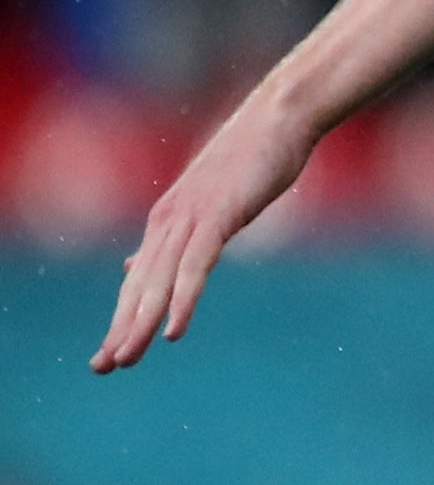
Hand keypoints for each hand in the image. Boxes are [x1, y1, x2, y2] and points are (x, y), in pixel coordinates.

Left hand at [93, 89, 317, 372]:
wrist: (279, 118)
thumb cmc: (253, 157)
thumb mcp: (211, 201)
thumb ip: (182, 234)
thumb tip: (141, 262)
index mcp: (167, 222)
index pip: (137, 281)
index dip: (122, 319)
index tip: (107, 354)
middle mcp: (168, 222)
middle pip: (139, 287)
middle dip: (121, 329)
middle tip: (104, 367)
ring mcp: (191, 218)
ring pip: (158, 282)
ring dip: (141, 323)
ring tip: (127, 358)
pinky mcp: (218, 216)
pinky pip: (195, 267)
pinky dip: (182, 300)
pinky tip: (174, 329)